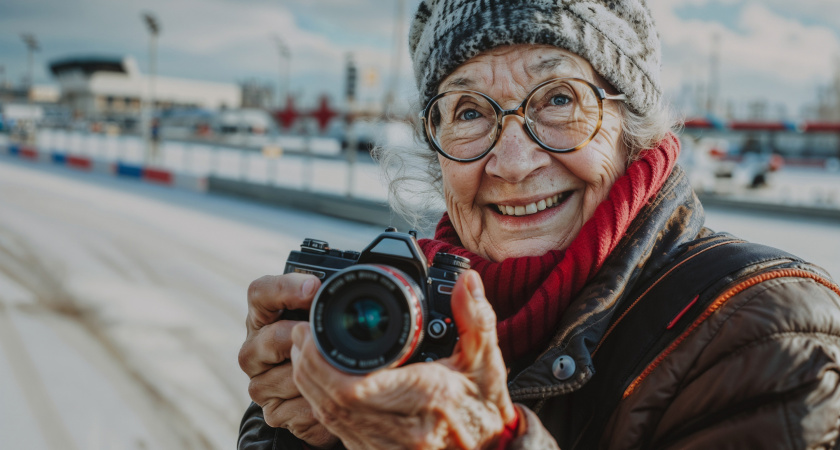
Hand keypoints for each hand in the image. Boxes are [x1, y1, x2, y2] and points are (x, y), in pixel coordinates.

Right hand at [238, 273, 338, 448]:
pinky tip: (336, 397)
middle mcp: (255, 348)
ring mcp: (260, 383)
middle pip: (271, 337)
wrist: (320, 393)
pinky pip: (297, 410)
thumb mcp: (323, 317)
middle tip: (329, 337)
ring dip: (318, 374)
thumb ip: (328, 298)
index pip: (260, 292)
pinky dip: (321, 404)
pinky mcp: (273, 413)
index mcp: (264, 316)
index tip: (314, 288)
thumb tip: (361, 277)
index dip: (285, 288)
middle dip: (305, 337)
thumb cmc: (323, 345)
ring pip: (287, 376)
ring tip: (340, 369)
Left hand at [290, 270, 515, 448]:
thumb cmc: (485, 409)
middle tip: (300, 333)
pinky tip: (318, 380)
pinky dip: (322, 402)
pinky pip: (336, 429)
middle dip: (308, 365)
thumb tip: (466, 280)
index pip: (354, 387)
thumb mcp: (486, 360)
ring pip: (328, 417)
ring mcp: (384, 447)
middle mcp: (400, 430)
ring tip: (303, 350)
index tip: (310, 332)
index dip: (322, 361)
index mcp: (426, 400)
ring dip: (309, 382)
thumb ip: (475, 317)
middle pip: (332, 400)